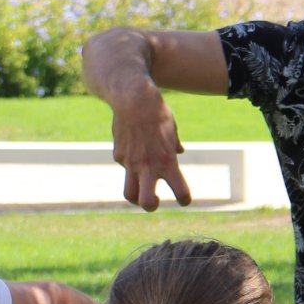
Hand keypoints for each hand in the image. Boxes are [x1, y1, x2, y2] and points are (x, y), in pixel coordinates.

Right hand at [110, 89, 190, 211]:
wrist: (133, 98)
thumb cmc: (157, 111)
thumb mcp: (171, 128)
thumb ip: (174, 145)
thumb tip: (179, 152)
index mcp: (168, 162)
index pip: (180, 192)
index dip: (184, 200)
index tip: (184, 200)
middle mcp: (148, 166)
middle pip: (147, 202)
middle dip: (152, 205)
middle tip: (155, 200)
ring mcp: (131, 163)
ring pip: (130, 193)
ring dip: (136, 196)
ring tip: (141, 190)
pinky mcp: (119, 155)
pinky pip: (125, 167)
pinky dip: (130, 165)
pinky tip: (133, 150)